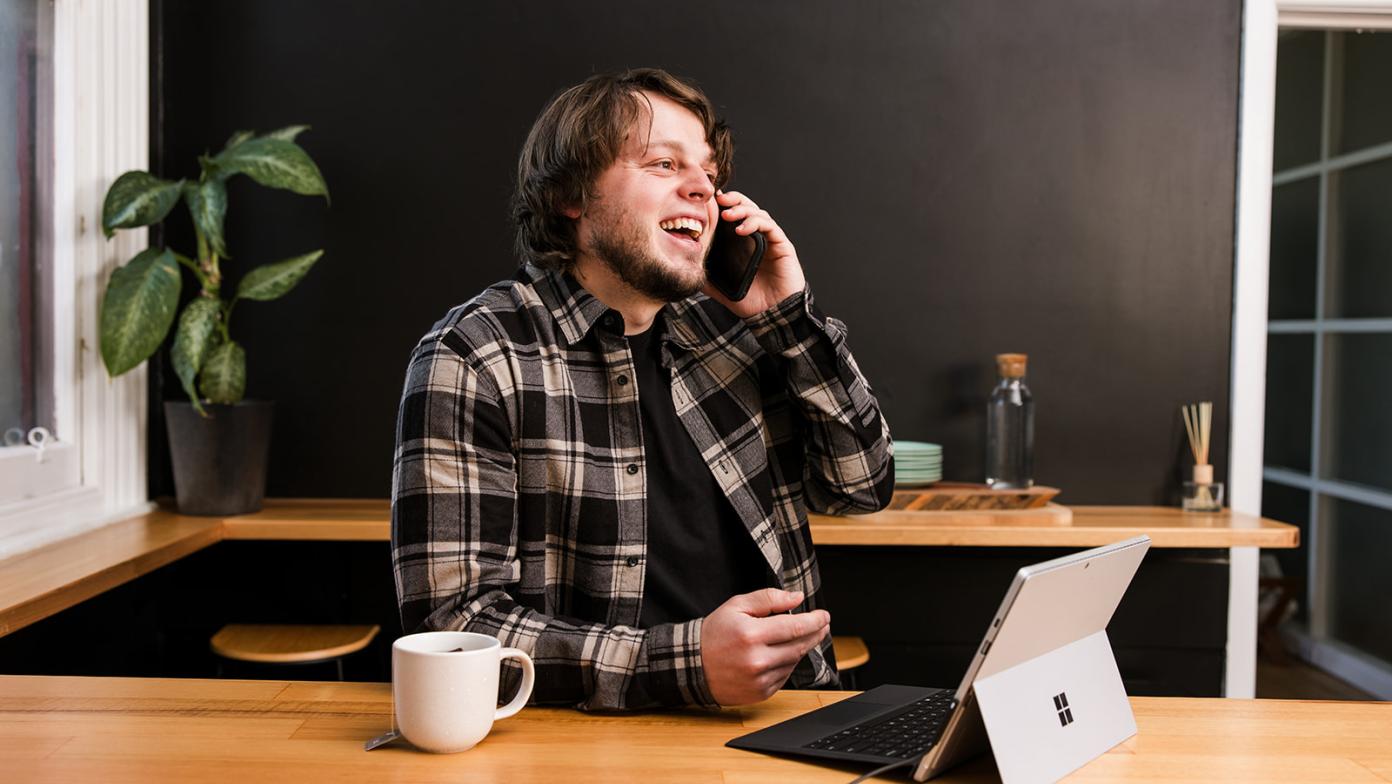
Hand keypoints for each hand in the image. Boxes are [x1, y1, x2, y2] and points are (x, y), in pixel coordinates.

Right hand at [700, 588, 830, 705]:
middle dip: (816, 633)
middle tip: (822, 625)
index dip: (815, 620)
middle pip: (800, 645)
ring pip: (794, 661)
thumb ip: (768, 598)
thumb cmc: (714, 633)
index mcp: (751, 634)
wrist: (692, 665)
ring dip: (801, 648)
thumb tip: (797, 598)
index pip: (795, 626)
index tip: (824, 616)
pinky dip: (787, 664)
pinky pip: (785, 676)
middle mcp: (757, 660)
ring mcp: (759, 679)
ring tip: (799, 636)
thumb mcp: (736, 605)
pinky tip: (781, 654)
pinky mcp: (760, 693)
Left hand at [703, 190, 806, 317]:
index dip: (723, 205)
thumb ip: (705, 276)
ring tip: (728, 215)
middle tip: (719, 199)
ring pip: (758, 213)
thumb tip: (684, 269)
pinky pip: (770, 227)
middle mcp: (758, 238)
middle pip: (747, 207)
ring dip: (742, 210)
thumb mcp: (720, 287)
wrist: (772, 316)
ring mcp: (771, 241)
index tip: (707, 202)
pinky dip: (755, 223)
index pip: (734, 216)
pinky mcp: (782, 246)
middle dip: (733, 200)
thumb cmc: (751, 301)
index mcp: (744, 243)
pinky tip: (741, 229)